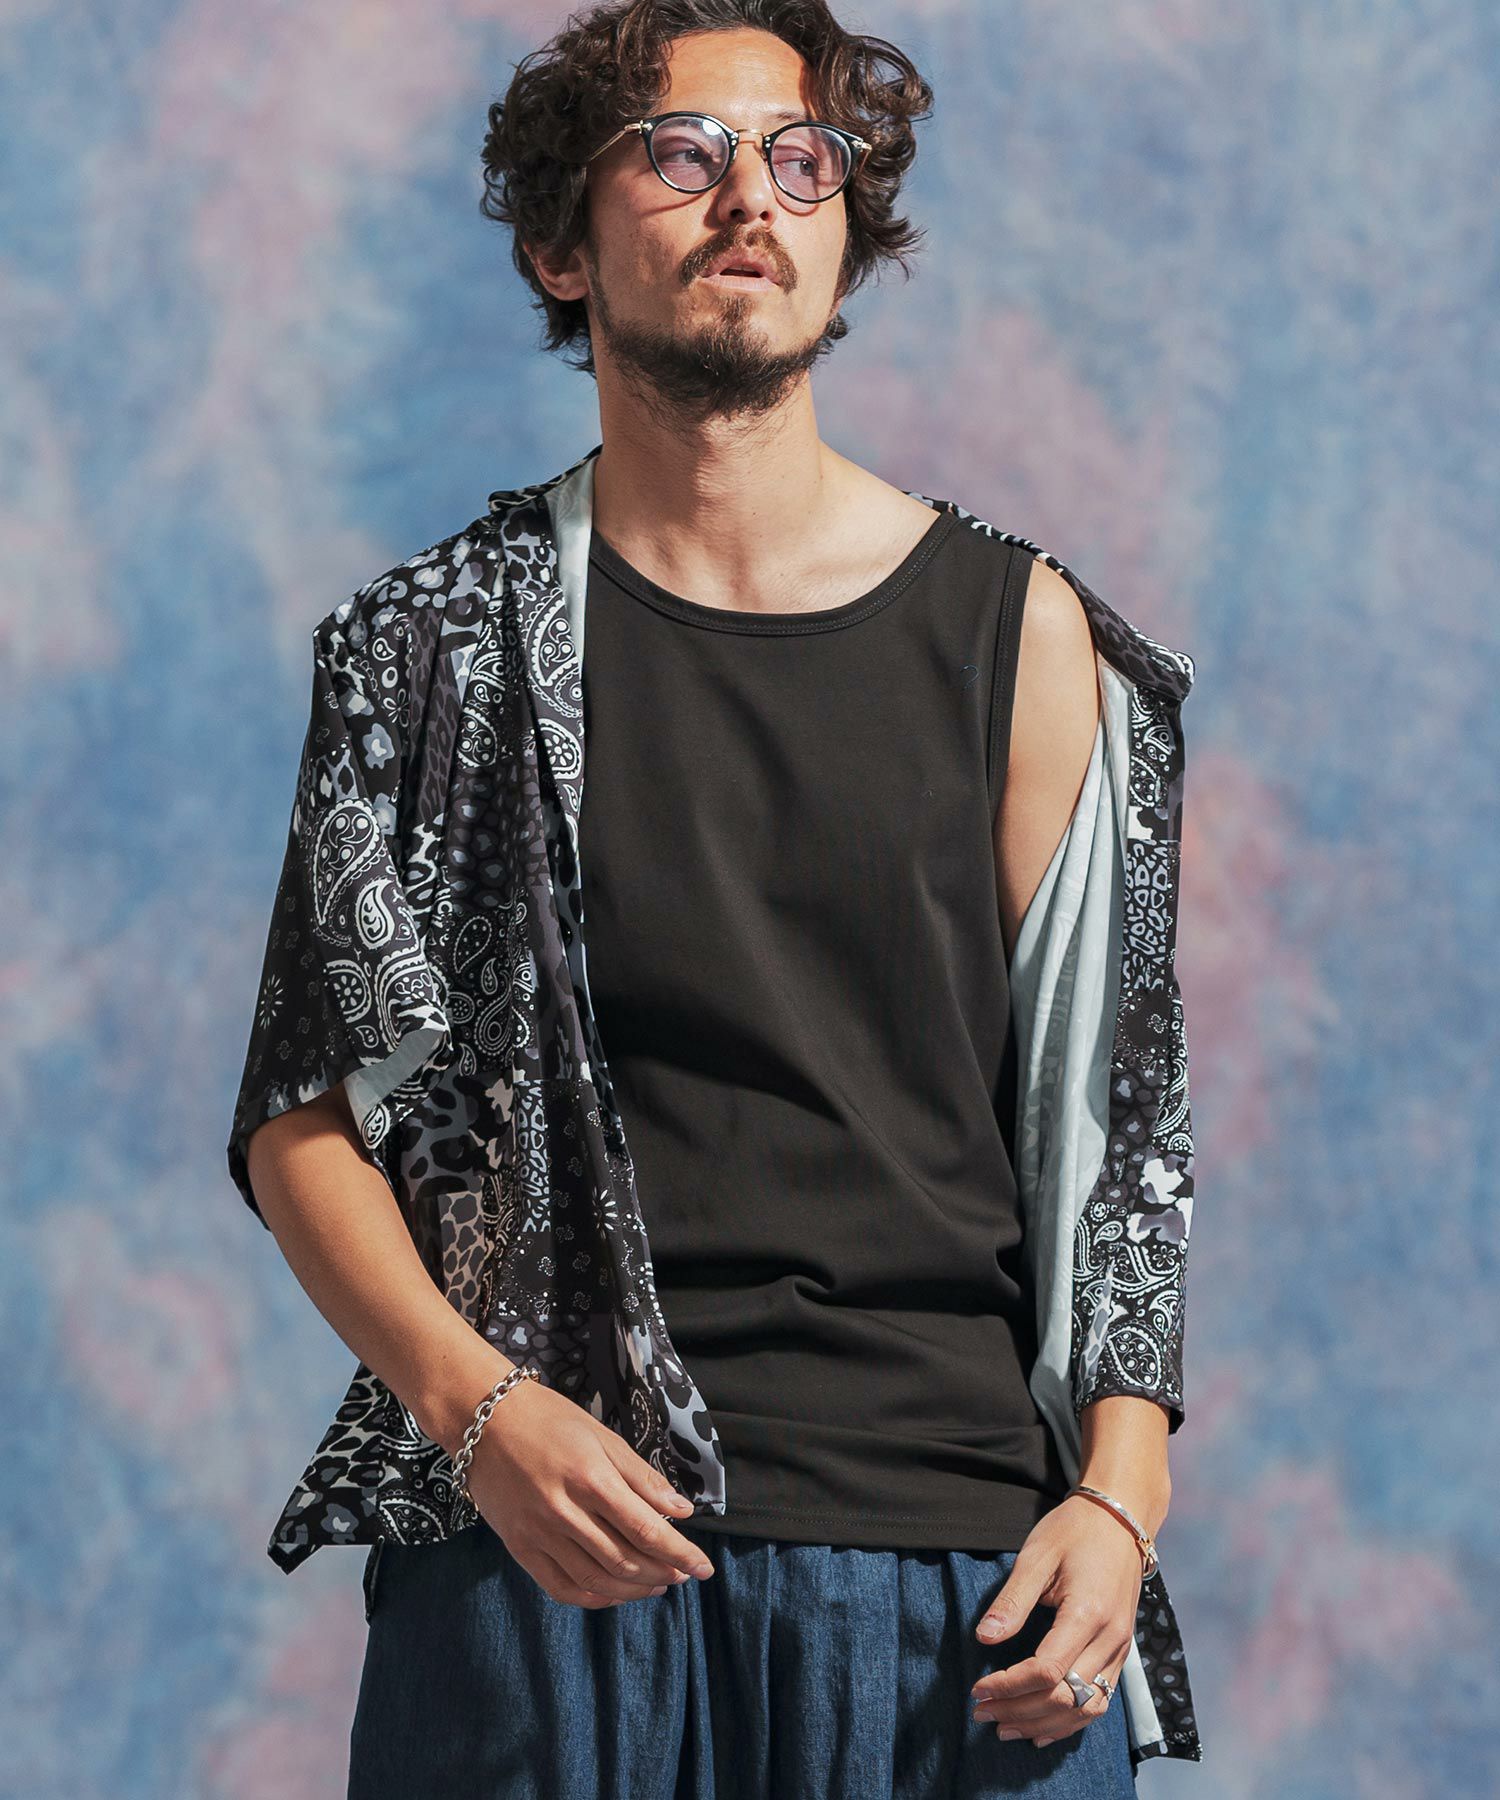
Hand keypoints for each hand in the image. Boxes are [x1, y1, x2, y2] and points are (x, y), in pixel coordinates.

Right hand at [464, 1377, 716, 1607]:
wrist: (484, 1421)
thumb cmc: (548, 1419)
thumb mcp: (602, 1435)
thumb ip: (642, 1477)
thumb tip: (682, 1510)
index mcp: (591, 1478)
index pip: (646, 1529)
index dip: (680, 1553)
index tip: (704, 1567)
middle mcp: (565, 1512)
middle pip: (624, 1560)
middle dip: (662, 1572)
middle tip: (684, 1574)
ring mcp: (539, 1534)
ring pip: (596, 1579)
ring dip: (633, 1589)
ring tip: (657, 1585)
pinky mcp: (519, 1548)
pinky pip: (561, 1587)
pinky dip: (593, 1598)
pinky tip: (615, 1593)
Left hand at [968, 1494, 1142, 1746]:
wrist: (1121, 1519)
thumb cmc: (1074, 1531)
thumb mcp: (1037, 1556)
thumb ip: (1012, 1600)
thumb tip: (984, 1638)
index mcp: (1087, 1614)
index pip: (1046, 1671)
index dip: (1009, 1686)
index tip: (977, 1688)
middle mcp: (1110, 1639)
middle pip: (1066, 1697)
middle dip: (1020, 1710)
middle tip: (981, 1712)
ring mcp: (1121, 1649)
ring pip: (1087, 1708)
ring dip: (1044, 1723)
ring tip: (1005, 1726)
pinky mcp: (1122, 1652)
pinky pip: (1100, 1699)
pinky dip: (1071, 1720)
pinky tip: (1043, 1728)